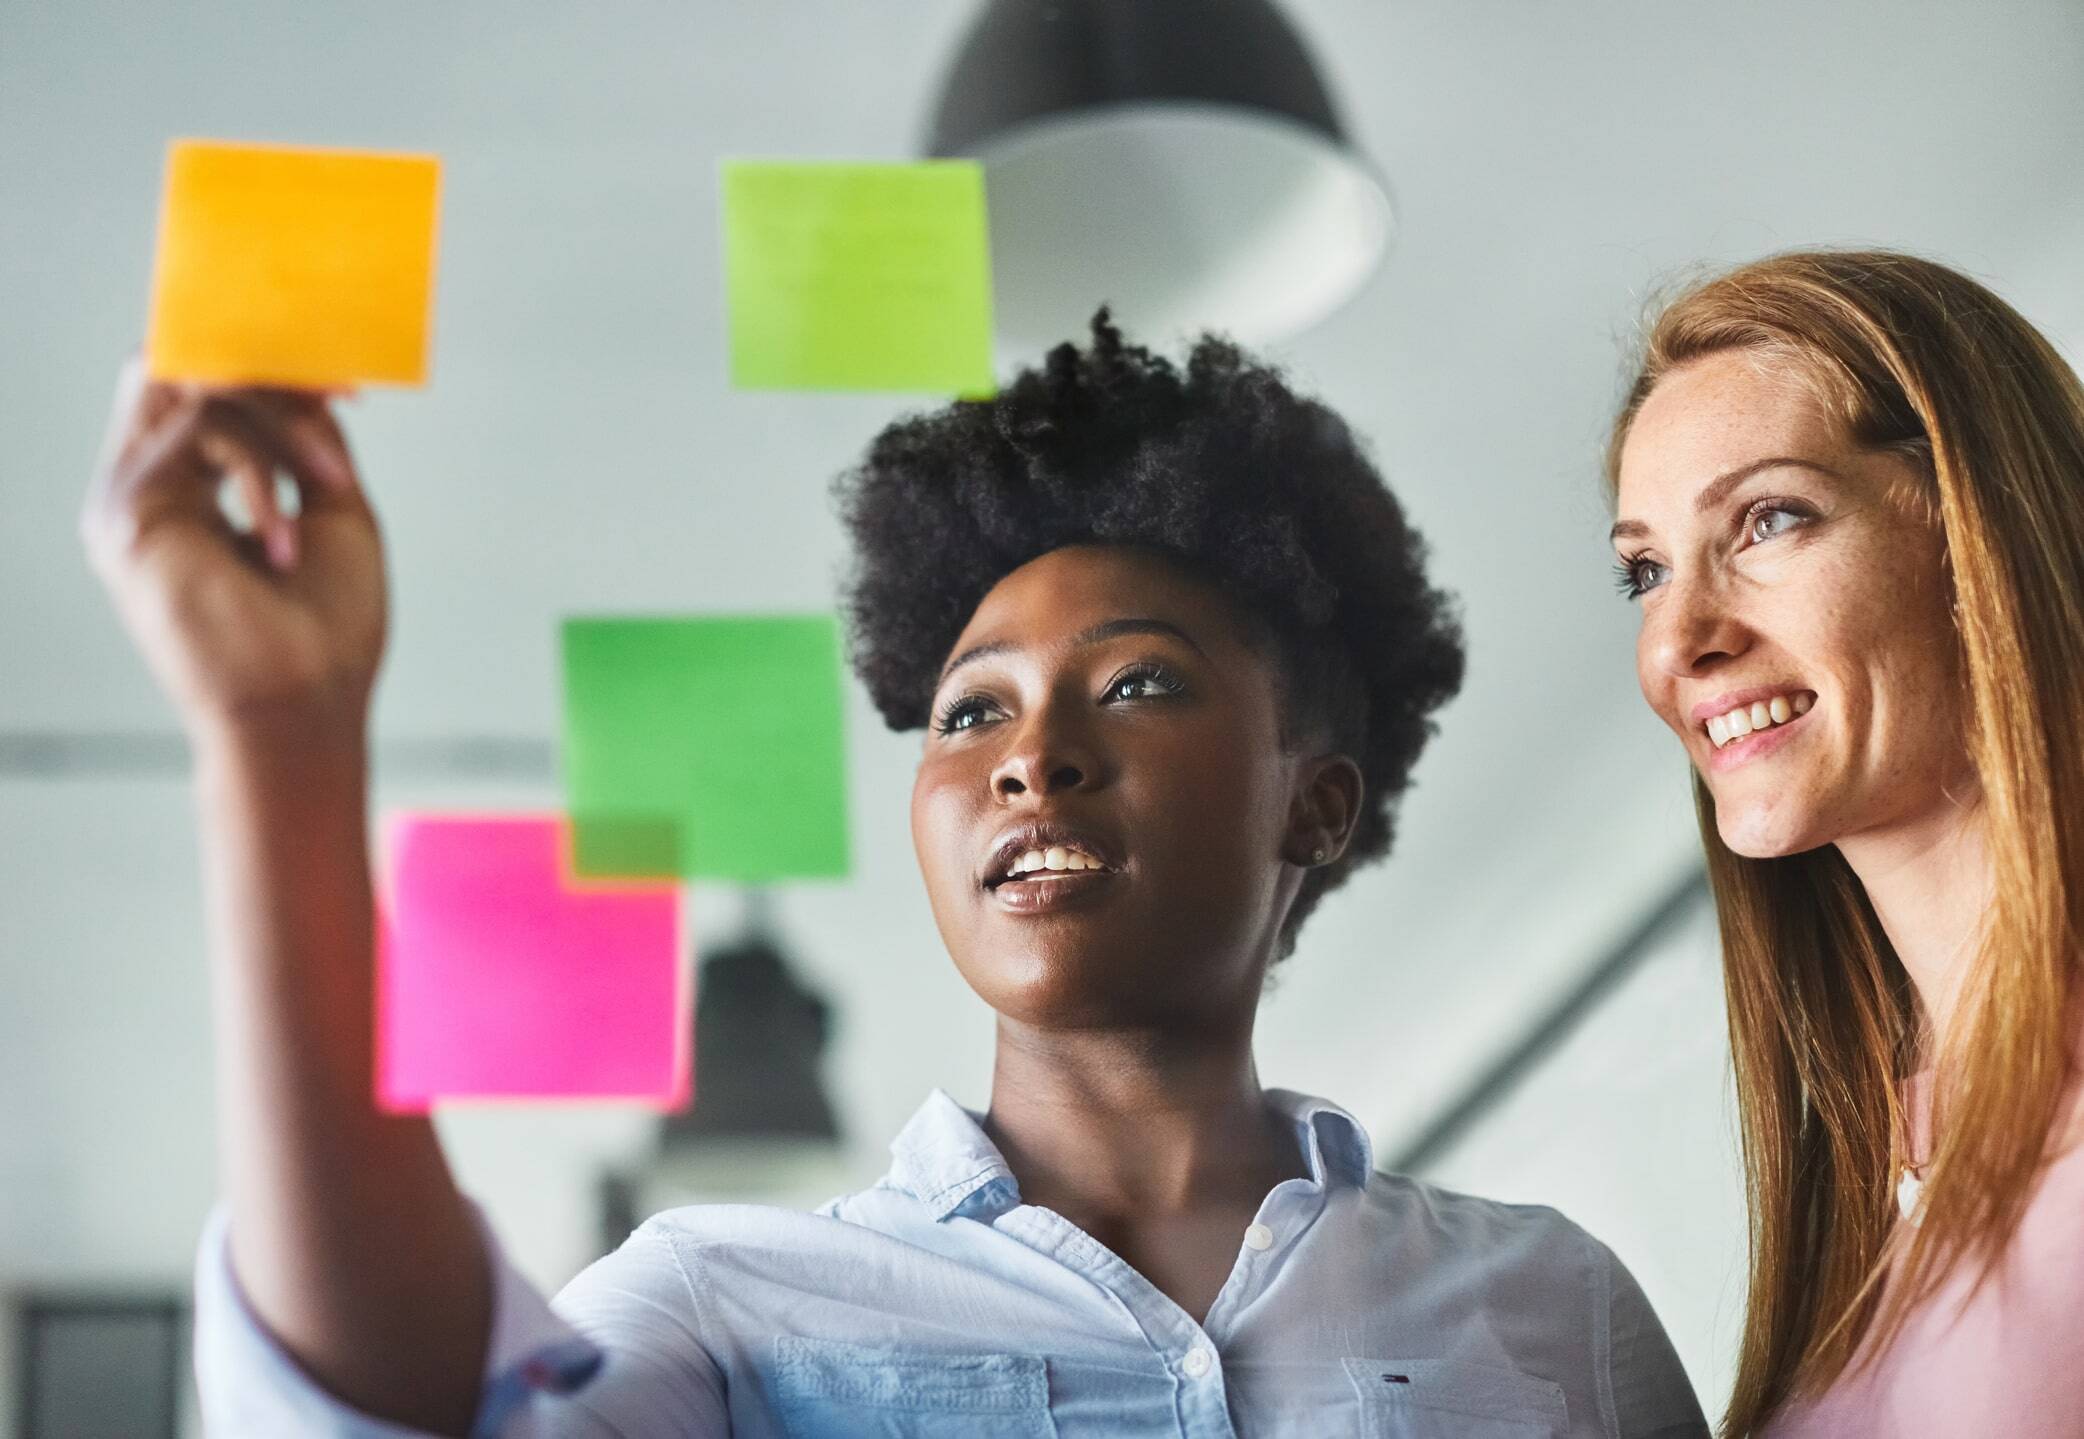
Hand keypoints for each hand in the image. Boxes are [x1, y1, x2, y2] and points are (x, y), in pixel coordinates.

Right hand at [81, 358, 388, 739]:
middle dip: (268, 374)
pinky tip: (284, 538)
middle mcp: (144, 490)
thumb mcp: (330, 506)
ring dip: (279, 422)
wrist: (306, 707)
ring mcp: (125, 500)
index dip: (263, 366)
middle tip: (337, 393)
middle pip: (181, 370)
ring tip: (327, 483)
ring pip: (190, 387)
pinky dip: (261, 464)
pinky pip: (196, 430)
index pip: (195, 388)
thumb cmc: (326, 629)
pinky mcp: (126, 514)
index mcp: (185, 492)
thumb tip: (304, 372)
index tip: (342, 381)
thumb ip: (305, 438)